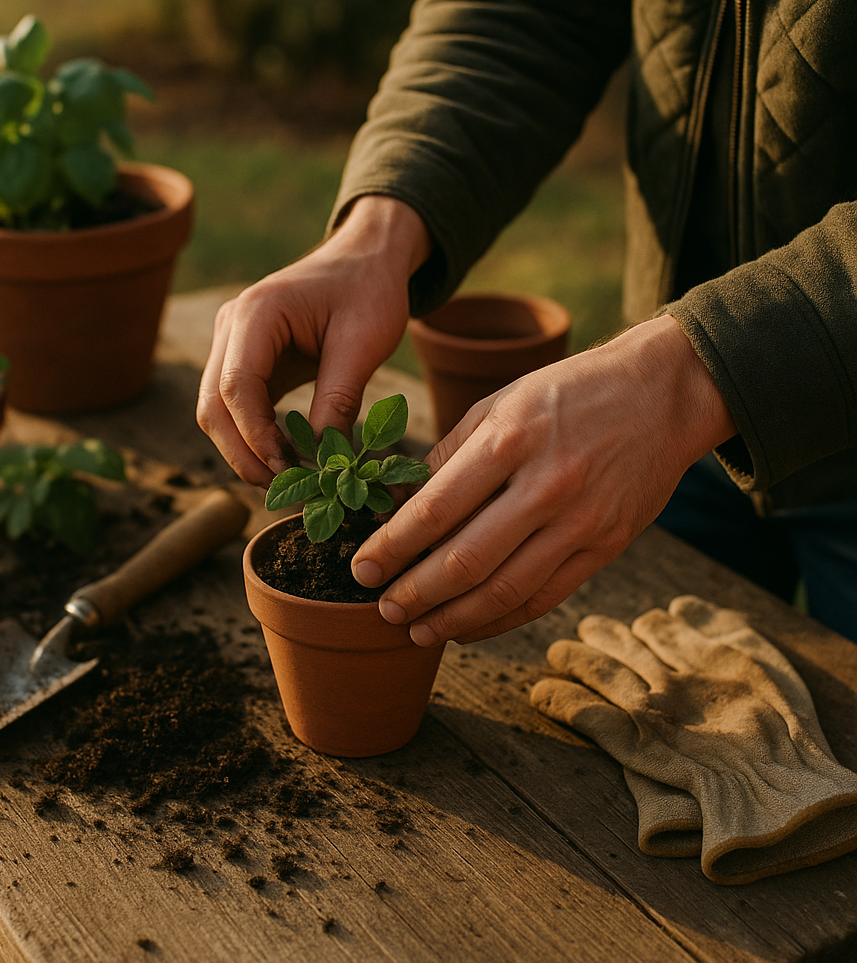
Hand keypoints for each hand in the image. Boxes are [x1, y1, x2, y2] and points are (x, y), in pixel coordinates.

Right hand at [197, 196, 430, 484]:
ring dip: (243, 449)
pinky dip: (252, 435)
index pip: (236, 385)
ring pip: (216, 409)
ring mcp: (232, 341)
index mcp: (257, 312)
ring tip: (283, 480)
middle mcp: (232, 324)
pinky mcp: (245, 357)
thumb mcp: (364, 343)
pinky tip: (283, 458)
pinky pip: (235, 405)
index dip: (256, 435)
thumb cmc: (369, 290)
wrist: (367, 258)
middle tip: (280, 488)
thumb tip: (324, 460)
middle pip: (214, 404)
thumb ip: (339, 399)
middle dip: (242, 452)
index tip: (288, 468)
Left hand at [351, 315, 738, 644]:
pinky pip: (543, 598)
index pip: (435, 510)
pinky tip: (467, 627)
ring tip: (415, 629)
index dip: (392, 547)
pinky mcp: (605, 548)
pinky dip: (499, 620)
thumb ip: (449, 455)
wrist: (662, 394)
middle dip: (413, 592)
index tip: (360, 569)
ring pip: (503, 591)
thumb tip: (400, 506)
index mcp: (510, 440)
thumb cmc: (569, 393)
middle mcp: (545, 486)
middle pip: (465, 560)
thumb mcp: (500, 402)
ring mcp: (580, 522)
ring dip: (451, 619)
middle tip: (380, 607)